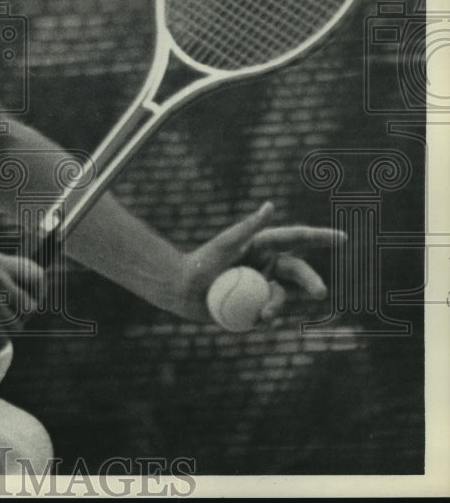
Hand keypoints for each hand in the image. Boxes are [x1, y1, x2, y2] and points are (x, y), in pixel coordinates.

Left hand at [181, 202, 342, 324]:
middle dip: (311, 282)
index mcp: (262, 246)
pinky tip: (258, 321)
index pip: (297, 239)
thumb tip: (270, 205)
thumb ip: (249, 227)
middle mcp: (266, 265)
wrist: (182, 290)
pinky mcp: (254, 306)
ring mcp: (262, 287)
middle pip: (297, 272)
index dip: (321, 237)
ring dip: (277, 306)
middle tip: (320, 293)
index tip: (343, 237)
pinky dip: (267, 317)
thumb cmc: (200, 262)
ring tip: (265, 316)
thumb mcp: (225, 243)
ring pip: (284, 296)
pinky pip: (270, 313)